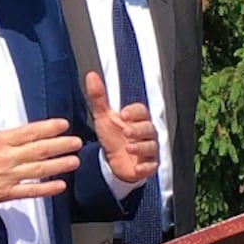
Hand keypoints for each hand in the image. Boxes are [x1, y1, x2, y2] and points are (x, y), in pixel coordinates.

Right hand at [0, 86, 83, 212]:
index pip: (29, 132)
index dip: (48, 128)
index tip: (63, 124)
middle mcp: (5, 159)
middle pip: (39, 150)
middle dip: (61, 145)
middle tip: (77, 142)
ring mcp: (6, 178)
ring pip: (38, 171)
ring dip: (59, 166)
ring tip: (75, 161)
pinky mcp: (4, 194)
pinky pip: (29, 192)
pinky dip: (46, 189)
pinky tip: (60, 186)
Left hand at [85, 70, 157, 184]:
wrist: (114, 161)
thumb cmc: (112, 136)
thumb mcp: (103, 117)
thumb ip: (99, 97)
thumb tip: (91, 76)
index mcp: (137, 118)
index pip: (141, 111)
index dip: (134, 112)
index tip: (123, 114)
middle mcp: (146, 132)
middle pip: (148, 128)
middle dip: (138, 129)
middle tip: (127, 131)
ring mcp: (149, 148)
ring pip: (151, 146)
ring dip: (141, 147)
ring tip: (129, 148)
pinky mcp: (150, 164)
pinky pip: (152, 165)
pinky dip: (146, 166)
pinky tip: (138, 167)